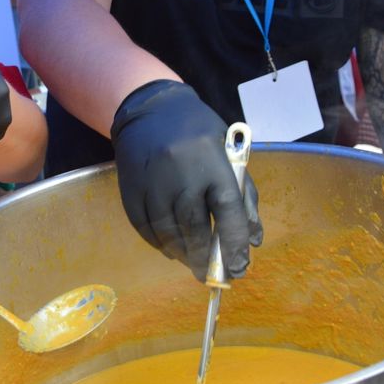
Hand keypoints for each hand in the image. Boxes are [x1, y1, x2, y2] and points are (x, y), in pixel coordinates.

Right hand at [110, 80, 262, 281]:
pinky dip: (158, 244)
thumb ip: (244, 196)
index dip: (234, 242)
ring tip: (193, 264)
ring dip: (182, 254)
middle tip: (214, 276)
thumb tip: (253, 240)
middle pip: (193, 226)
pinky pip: (143, 226)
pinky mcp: (130, 187)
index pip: (227, 209)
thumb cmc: (198, 131)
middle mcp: (181, 171)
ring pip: (166, 230)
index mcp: (212, 161)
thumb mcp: (229, 153)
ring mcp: (152, 180)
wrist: (150, 108)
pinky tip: (171, 250)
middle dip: (206, 257)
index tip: (239, 267)